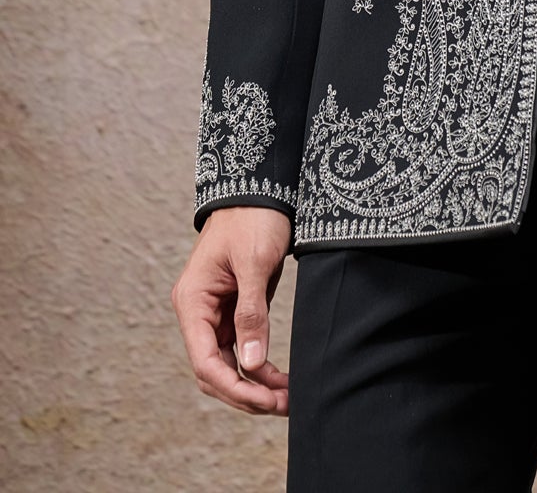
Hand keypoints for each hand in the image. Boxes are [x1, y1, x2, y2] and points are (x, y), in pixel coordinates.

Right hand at [172, 207, 293, 412]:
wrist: (259, 188)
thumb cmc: (253, 218)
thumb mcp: (254, 263)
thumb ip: (252, 313)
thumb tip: (252, 364)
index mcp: (192, 302)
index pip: (206, 361)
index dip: (235, 387)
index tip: (266, 401)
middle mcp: (198, 312)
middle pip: (214, 370)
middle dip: (245, 392)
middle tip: (283, 406)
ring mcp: (214, 312)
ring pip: (228, 364)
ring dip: (255, 384)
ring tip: (287, 398)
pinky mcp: (233, 309)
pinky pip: (241, 348)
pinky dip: (259, 365)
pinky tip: (279, 379)